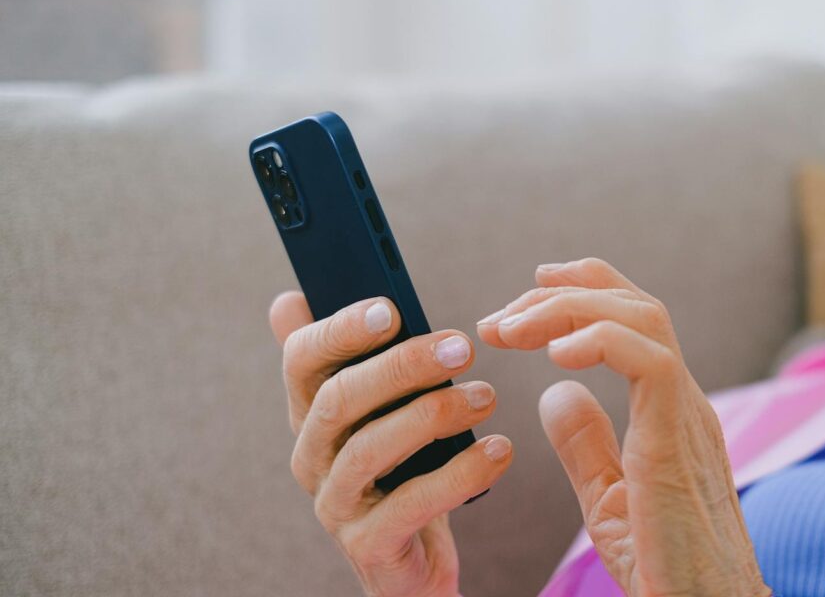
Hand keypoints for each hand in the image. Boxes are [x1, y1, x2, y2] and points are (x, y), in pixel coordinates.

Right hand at [269, 292, 512, 596]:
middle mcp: (311, 457)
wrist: (413, 561)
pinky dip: (459, 474)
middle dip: (401, 366)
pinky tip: (499, 451)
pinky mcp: (369, 545)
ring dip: (434, 414)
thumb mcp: (377, 413)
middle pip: (339, 399)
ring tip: (487, 396)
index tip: (391, 308)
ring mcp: (335, 504)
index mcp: (311, 414)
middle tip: (462, 348)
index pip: (301, 360)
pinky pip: (411, 504)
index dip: (340, 330)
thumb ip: (350, 359)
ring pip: (370, 448)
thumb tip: (289, 300)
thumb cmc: (401, 471)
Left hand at [476, 258, 769, 596]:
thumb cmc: (667, 569)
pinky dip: (598, 340)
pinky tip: (553, 356)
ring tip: (510, 330)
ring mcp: (688, 415)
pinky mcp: (679, 439)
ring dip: (567, 309)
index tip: (522, 298)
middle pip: (634, 304)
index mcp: (669, 410)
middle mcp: (685, 400)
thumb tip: (554, 393)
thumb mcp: (609, 500)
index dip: (579, 292)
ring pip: (640, 317)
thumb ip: (585, 444)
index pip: (633, 321)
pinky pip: (648, 361)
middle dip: (561, 293)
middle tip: (499, 318)